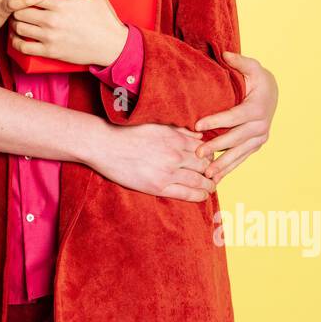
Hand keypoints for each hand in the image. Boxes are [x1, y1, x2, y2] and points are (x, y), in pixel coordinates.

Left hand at [8, 0, 127, 66]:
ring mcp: (49, 37)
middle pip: (19, 9)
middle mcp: (52, 20)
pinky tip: (17, 36)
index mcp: (61, 3)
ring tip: (17, 18)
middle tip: (16, 3)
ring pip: (18, 27)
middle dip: (16, 5)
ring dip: (15, 22)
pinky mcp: (49, 52)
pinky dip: (16, 41)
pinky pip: (23, 47)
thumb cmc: (104, 18)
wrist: (112, 46)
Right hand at [87, 121, 216, 201]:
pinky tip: (203, 196)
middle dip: (212, 171)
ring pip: (199, 180)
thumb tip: (198, 135)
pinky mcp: (158, 186)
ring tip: (212, 187)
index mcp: (175, 138)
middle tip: (216, 176)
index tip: (212, 161)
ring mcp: (168, 171)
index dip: (210, 156)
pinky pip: (186, 193)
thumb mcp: (155, 126)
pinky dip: (198, 195)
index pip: (203, 149)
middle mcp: (175, 154)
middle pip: (204, 165)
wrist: (105, 145)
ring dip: (209, 185)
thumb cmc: (127, 133)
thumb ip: (178, 131)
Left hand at [193, 51, 277, 183]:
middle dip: (216, 146)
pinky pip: (241, 158)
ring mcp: (260, 138)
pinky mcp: (256, 145)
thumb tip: (225, 54)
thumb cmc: (257, 79)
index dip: (216, 121)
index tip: (197, 125)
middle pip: (235, 138)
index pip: (233, 116)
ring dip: (223, 164)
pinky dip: (229, 168)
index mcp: (257, 108)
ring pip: (239, 153)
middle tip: (197, 154)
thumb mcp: (252, 67)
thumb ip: (239, 62)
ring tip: (207, 174)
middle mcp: (261, 126)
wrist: (273, 93)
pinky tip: (216, 179)